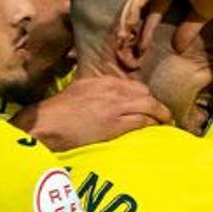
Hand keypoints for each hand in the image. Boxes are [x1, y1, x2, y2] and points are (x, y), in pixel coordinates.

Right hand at [10, 76, 170, 150]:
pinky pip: (143, 122)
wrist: (46, 124)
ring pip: (150, 106)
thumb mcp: (78, 90)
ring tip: (166, 122)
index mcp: (102, 81)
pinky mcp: (116, 124)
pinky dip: (153, 125)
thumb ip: (95, 91)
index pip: (134, 85)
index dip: (144, 96)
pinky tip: (157, 129)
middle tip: (160, 114)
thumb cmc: (57, 112)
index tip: (147, 103)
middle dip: (155, 104)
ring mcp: (116, 106)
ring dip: (160, 115)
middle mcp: (112, 90)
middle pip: (145, 93)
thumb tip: (103, 98)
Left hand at [118, 0, 212, 59]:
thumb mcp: (200, 16)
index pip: (150, 7)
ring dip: (128, 19)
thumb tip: (178, 48)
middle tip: (124, 44)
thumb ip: (188, 29)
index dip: (144, 27)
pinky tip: (129, 27)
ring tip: (123, 39)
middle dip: (130, 24)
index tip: (139, 47)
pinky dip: (134, 11)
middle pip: (139, 2)